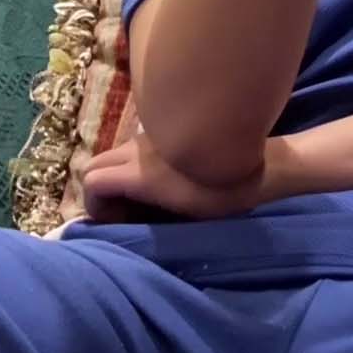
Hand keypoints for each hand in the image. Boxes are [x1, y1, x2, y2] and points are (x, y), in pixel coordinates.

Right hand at [81, 128, 274, 222]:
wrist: (262, 163)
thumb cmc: (223, 194)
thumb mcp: (183, 214)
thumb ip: (145, 215)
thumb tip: (121, 219)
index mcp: (139, 173)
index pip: (91, 181)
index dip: (96, 206)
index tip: (117, 222)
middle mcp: (138, 149)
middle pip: (95, 165)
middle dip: (102, 190)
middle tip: (126, 211)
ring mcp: (151, 136)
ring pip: (114, 154)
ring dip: (118, 176)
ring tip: (144, 198)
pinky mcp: (166, 131)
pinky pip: (134, 147)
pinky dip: (133, 164)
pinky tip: (161, 179)